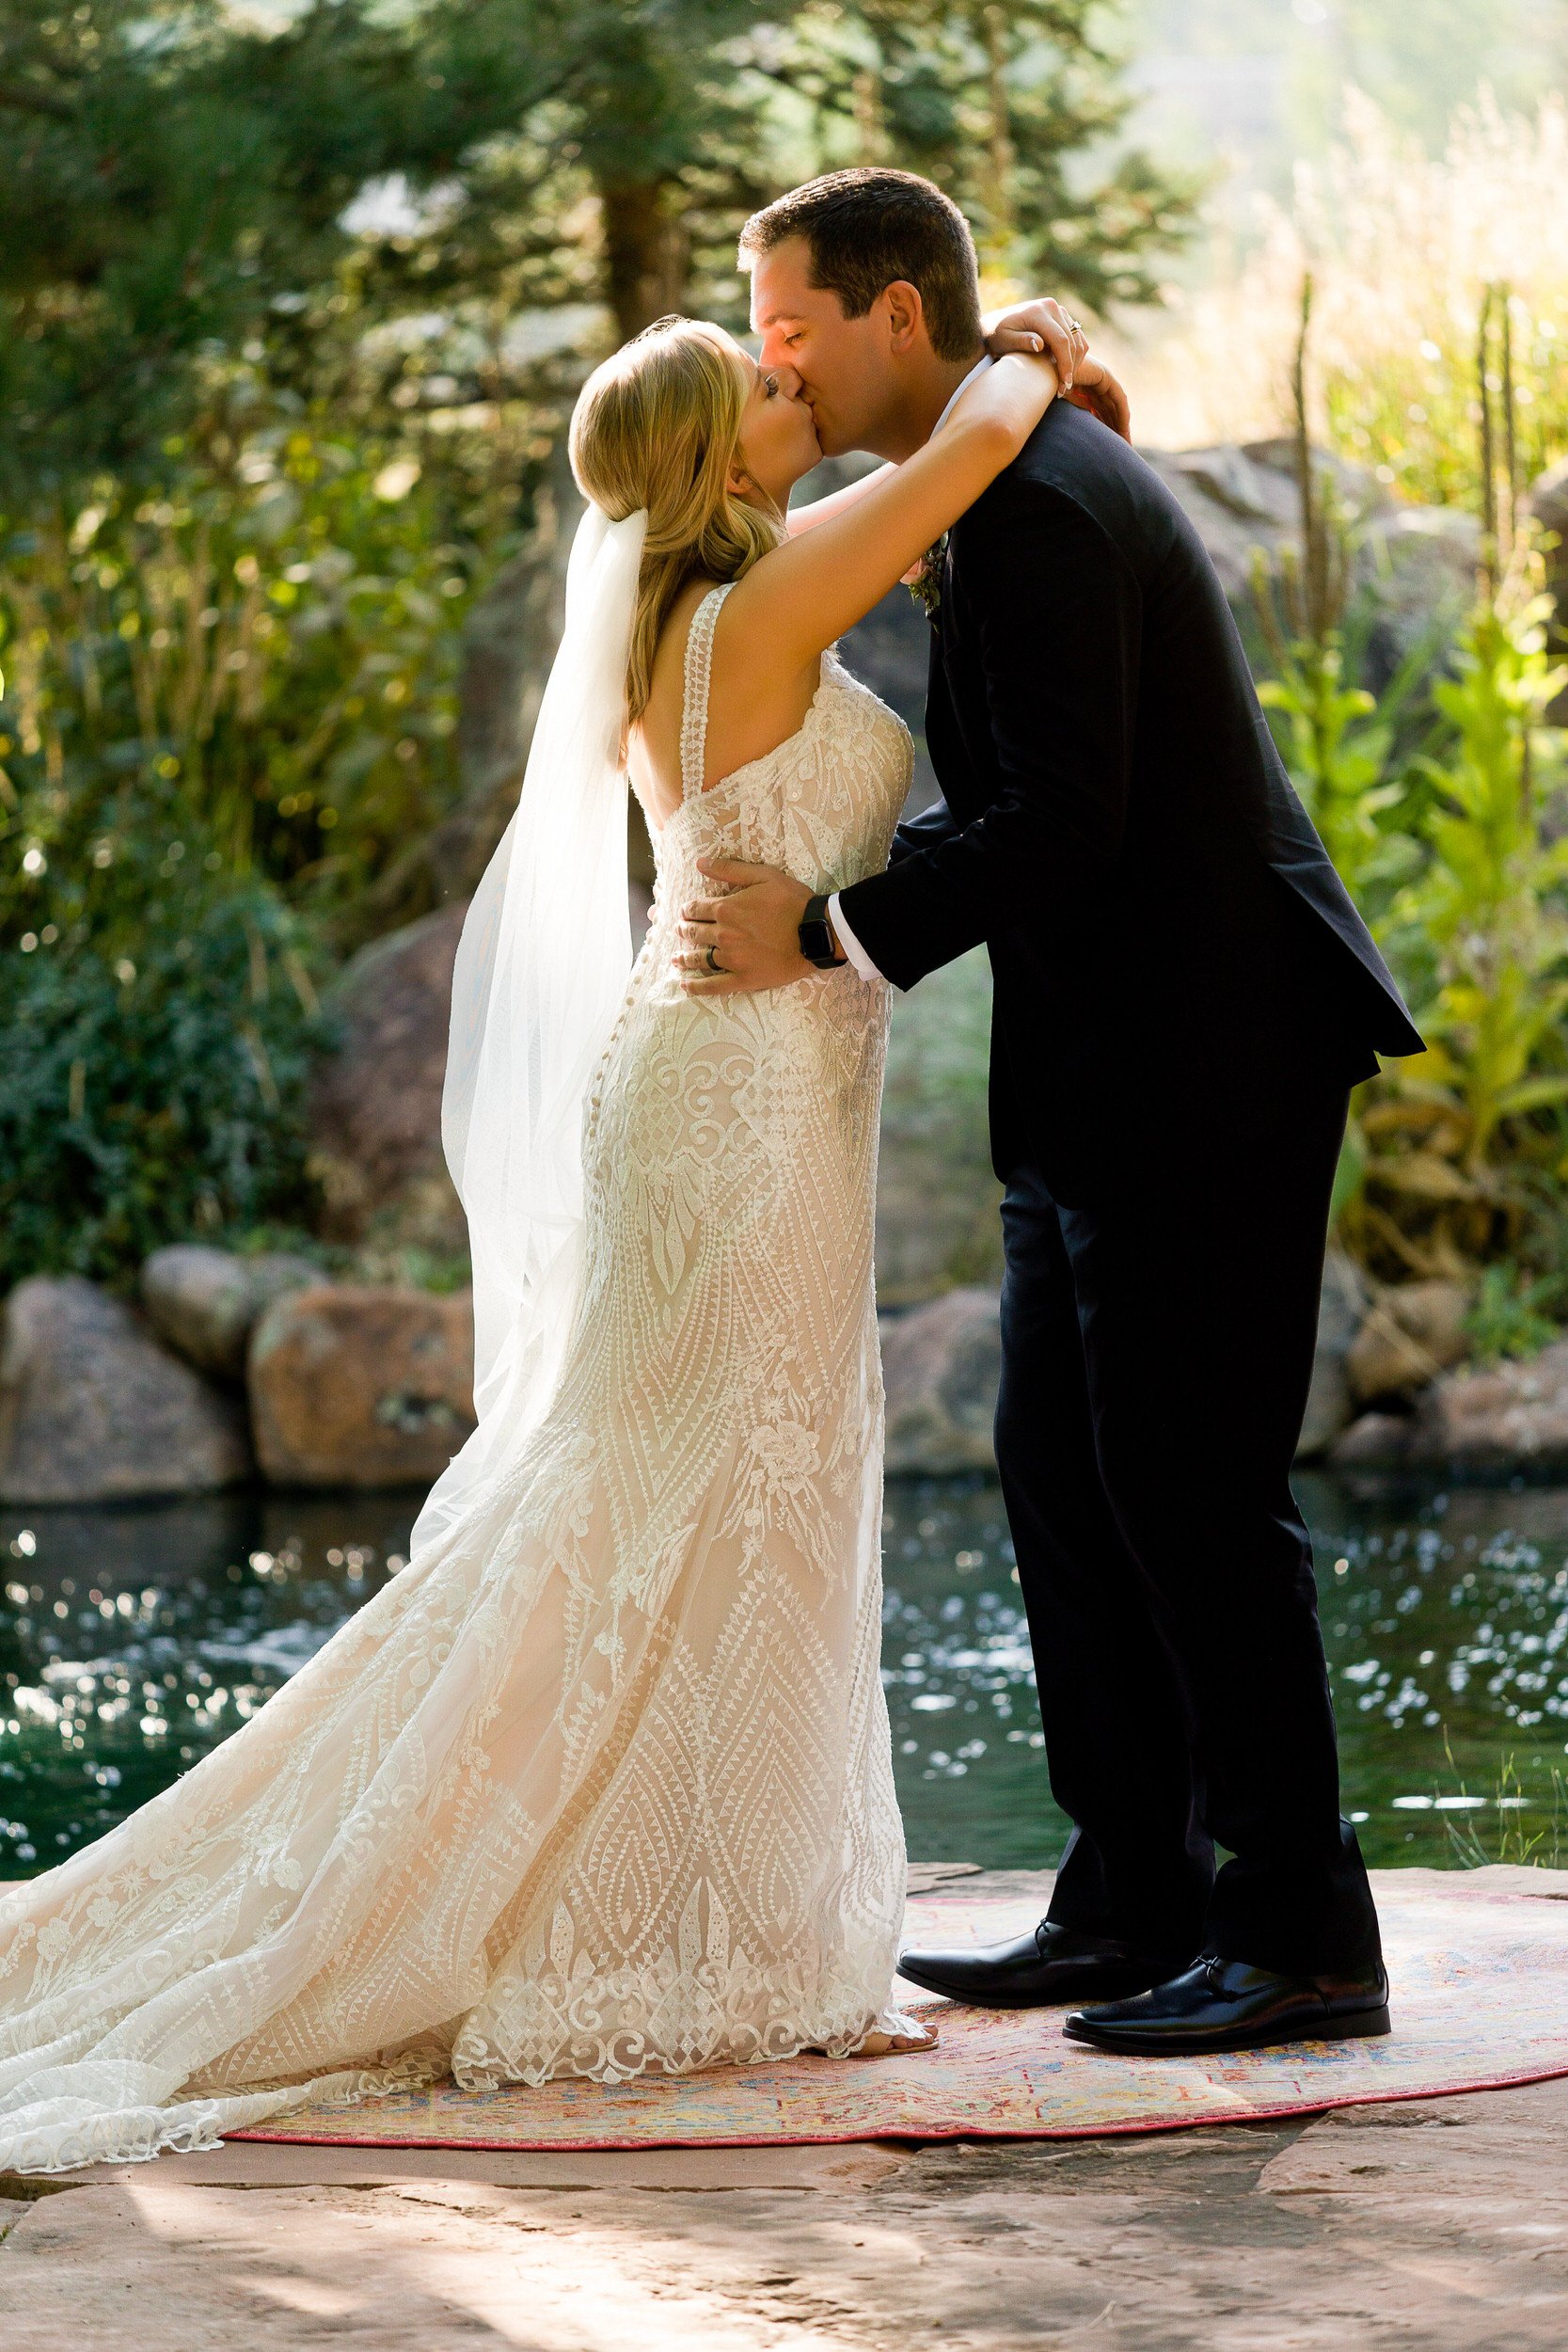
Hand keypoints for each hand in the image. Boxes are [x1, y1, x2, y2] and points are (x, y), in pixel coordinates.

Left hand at [677, 858, 813, 994]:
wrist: (816, 932)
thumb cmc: (793, 901)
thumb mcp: (764, 875)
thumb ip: (730, 870)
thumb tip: (700, 863)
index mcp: (726, 909)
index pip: (696, 909)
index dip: (688, 909)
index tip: (686, 911)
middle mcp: (724, 935)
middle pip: (694, 933)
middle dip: (684, 930)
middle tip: (680, 931)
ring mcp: (732, 959)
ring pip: (700, 959)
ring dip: (685, 958)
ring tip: (677, 959)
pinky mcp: (744, 979)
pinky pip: (714, 985)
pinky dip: (698, 987)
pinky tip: (686, 986)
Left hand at [984, 297, 1130, 442]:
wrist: (994, 323)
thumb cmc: (996, 335)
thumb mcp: (1004, 341)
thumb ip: (1021, 341)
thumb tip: (1039, 344)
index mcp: (1037, 312)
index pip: (1060, 340)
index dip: (1065, 364)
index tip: (1064, 384)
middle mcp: (1051, 307)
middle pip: (1071, 340)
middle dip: (1070, 366)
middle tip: (1064, 389)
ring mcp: (1058, 310)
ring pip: (1077, 338)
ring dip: (1075, 361)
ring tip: (1065, 383)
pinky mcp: (1061, 315)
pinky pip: (1076, 336)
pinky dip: (1075, 353)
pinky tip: (1065, 370)